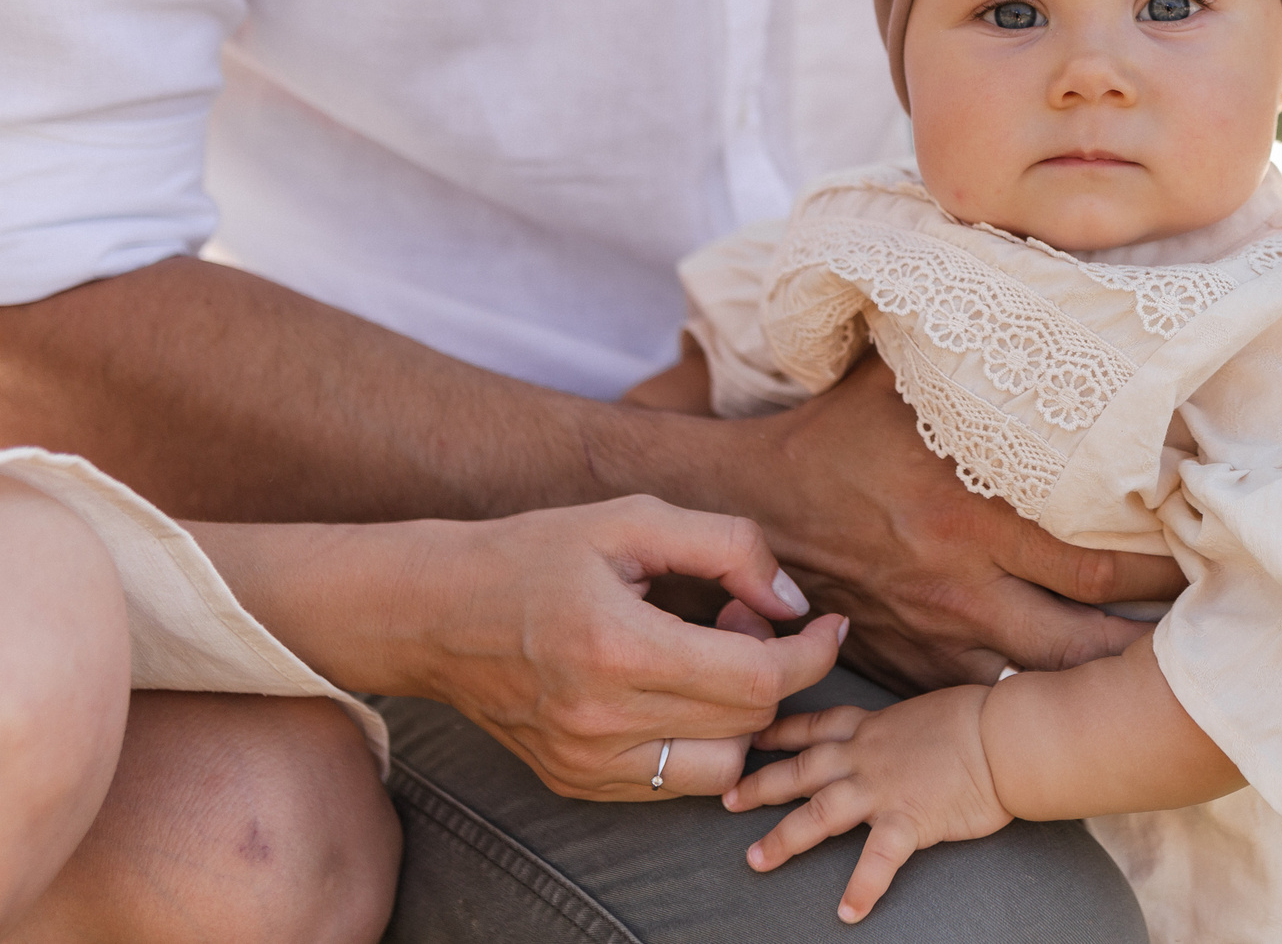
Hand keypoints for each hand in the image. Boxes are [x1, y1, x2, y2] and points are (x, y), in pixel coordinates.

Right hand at [206, 496, 846, 800]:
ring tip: (712, 657)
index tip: (829, 625)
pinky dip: (697, 741)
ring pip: (720, 767)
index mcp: (619, 647)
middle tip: (745, 617)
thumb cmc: (535, 553)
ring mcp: (584, 761)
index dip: (814, 654)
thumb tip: (795, 602)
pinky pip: (672, 782)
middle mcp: (601, 719)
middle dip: (775, 670)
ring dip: (740, 716)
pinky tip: (677, 688)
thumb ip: (730, 548)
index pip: (758, 679)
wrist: (432, 613)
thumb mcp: (635, 519)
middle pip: (747, 722)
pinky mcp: (575, 782)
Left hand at [727, 686, 1009, 923]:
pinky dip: (862, 888)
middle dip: (762, 785)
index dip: (783, 733)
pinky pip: (877, 860)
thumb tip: (908, 734)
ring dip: (785, 838)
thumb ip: (906, 727)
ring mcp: (884, 789)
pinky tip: (847, 913)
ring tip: (756, 860)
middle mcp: (868, 757)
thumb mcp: (930, 710)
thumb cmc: (982, 717)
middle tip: (729, 798)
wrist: (1007, 734)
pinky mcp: (909, 821)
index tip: (756, 737)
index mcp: (875, 728)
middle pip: (802, 770)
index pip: (817, 726)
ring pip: (819, 812)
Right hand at [728, 354, 1186, 689]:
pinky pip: (984, 692)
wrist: (747, 508)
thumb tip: (1039, 290)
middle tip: (1209, 628)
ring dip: (1099, 678)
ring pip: (1039, 680)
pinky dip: (1030, 695)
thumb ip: (975, 352)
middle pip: (1084, 637)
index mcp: (973, 514)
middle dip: (1150, 641)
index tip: (1208, 555)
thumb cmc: (838, 433)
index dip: (1162, 568)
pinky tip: (1073, 690)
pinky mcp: (909, 665)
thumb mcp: (903, 378)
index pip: (1096, 560)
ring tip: (1162, 675)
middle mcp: (962, 585)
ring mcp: (935, 635)